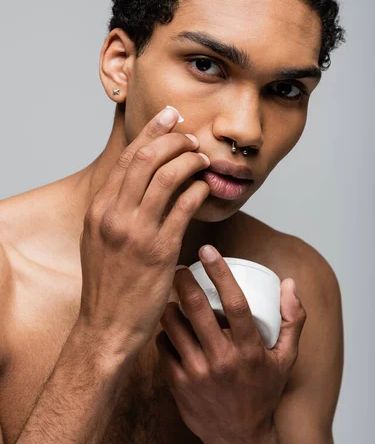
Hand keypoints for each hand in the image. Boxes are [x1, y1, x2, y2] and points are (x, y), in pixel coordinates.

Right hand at [76, 107, 210, 363]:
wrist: (106, 326)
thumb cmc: (108, 284)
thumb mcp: (99, 239)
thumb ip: (115, 209)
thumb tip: (140, 182)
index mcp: (99, 209)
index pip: (127, 157)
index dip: (152, 132)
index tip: (169, 117)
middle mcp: (114, 215)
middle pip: (146, 158)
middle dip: (173, 139)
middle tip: (191, 136)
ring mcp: (136, 232)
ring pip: (166, 176)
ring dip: (189, 160)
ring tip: (202, 159)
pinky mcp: (159, 251)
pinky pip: (184, 206)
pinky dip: (198, 189)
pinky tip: (205, 186)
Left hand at [156, 245, 306, 443]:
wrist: (240, 440)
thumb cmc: (263, 393)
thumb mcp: (286, 359)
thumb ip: (293, 319)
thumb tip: (288, 283)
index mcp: (250, 350)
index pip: (235, 302)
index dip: (220, 271)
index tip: (208, 249)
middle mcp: (222, 360)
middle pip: (196, 308)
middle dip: (183, 280)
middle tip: (179, 267)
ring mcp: (197, 374)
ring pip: (173, 325)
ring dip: (170, 305)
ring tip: (172, 298)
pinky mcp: (177, 385)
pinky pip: (162, 346)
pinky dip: (164, 333)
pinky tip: (170, 330)